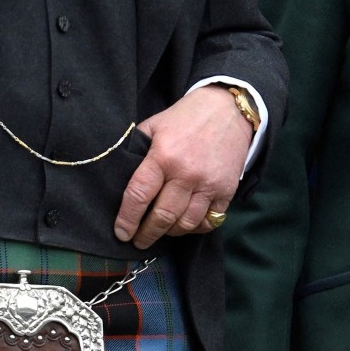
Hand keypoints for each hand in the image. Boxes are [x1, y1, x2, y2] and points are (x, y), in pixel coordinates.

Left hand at [113, 86, 251, 248]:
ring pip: (186, 224)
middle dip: (147, 234)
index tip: (121, 233)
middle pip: (162, 217)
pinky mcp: (226, 191)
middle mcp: (186, 174)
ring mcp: (208, 185)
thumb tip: (120, 174)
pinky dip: (195, 228)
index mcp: (163, 156)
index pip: (139, 195)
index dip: (127, 219)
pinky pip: (209, 221)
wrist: (229, 109)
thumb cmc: (186, 117)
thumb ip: (138, 149)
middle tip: (138, 241)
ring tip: (161, 231)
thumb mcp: (155, 125)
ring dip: (170, 232)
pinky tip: (185, 224)